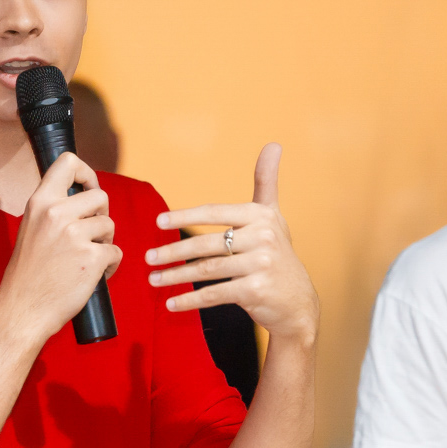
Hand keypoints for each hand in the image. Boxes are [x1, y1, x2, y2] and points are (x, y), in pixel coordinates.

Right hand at [0, 152, 121, 345]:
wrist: (22, 310)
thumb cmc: (28, 274)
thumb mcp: (31, 229)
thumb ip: (52, 210)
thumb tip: (82, 196)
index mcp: (40, 202)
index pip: (68, 161)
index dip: (87, 173)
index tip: (88, 190)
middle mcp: (57, 214)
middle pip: (100, 196)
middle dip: (102, 215)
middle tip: (91, 235)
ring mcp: (75, 235)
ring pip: (109, 225)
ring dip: (105, 242)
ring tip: (88, 260)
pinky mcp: (92, 258)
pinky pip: (116, 252)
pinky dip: (111, 265)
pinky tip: (95, 275)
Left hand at [145, 143, 318, 342]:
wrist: (298, 302)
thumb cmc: (278, 254)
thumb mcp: (273, 217)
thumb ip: (266, 182)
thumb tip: (273, 144)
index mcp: (261, 216)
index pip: (214, 212)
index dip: (184, 216)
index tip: (158, 221)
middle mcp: (264, 238)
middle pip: (206, 244)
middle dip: (172, 251)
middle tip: (149, 258)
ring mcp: (260, 265)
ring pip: (206, 269)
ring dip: (175, 276)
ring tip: (153, 279)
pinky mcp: (255, 291)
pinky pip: (214, 294)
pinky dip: (190, 300)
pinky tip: (172, 303)